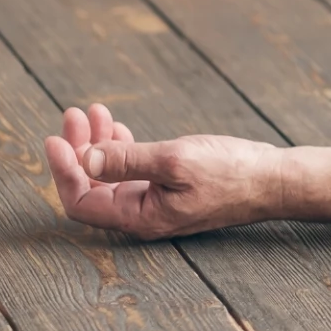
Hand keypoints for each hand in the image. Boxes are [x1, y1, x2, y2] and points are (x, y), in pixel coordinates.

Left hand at [44, 104, 286, 239]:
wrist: (274, 179)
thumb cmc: (231, 172)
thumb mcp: (174, 161)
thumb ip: (126, 161)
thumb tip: (83, 158)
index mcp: (140, 217)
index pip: (81, 201)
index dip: (63, 170)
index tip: (55, 138)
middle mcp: (143, 215)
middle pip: (91, 186)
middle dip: (79, 148)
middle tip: (74, 115)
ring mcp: (157, 202)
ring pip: (110, 176)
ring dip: (98, 144)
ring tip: (96, 113)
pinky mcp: (171, 189)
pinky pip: (132, 172)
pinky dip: (121, 149)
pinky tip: (119, 130)